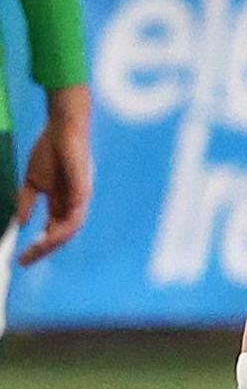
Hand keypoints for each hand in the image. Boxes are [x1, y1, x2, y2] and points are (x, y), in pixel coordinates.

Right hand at [15, 84, 92, 264]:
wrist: (62, 127)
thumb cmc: (50, 151)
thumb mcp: (33, 181)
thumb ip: (28, 202)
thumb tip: (22, 223)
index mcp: (64, 201)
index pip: (55, 230)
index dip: (40, 246)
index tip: (21, 258)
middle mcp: (75, 202)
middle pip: (63, 234)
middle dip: (44, 250)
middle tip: (25, 261)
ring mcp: (81, 196)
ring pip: (71, 229)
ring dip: (52, 243)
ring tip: (34, 252)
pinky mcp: (83, 188)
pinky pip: (76, 214)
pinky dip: (63, 228)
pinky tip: (48, 236)